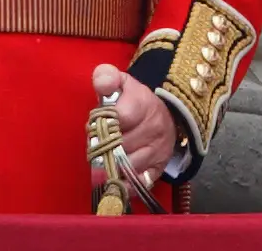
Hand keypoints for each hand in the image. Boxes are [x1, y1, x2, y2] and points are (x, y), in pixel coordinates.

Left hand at [91, 64, 177, 186]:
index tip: (95, 126)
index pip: (118, 119)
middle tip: (97, 145)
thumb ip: (106, 77)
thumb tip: (102, 82)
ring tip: (104, 160)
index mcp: (143, 104)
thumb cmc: (134, 101)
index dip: (101, 125)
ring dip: (111, 166)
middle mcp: (155, 128)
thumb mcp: (121, 83)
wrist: (165, 116)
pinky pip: (138, 183)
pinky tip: (116, 178)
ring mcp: (158, 150)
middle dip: (102, 148)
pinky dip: (124, 184)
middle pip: (119, 146)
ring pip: (127, 167)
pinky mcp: (159, 168)